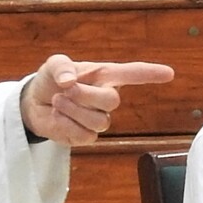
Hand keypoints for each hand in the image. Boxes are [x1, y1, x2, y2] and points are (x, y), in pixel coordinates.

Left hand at [20, 55, 174, 144]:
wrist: (34, 103)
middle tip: (66, 89)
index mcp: (104, 75)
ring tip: (57, 101)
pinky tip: (58, 117)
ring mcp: (97, 119)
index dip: (149, 74)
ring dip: (73, 110)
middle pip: (112, 101)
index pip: (131, 74)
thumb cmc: (51, 80)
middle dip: (85, 95)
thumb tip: (68, 80)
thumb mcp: (53, 65)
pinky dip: (66, 125)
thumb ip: (61, 68)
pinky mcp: (85, 136)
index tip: (169, 73)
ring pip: (99, 121)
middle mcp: (105, 97)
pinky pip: (85, 136)